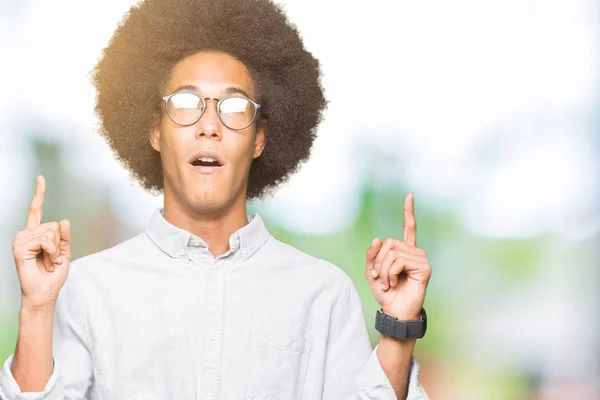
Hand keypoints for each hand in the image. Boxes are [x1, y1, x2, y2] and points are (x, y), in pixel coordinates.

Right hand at [12, 176, 71, 313]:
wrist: (44, 292)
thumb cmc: (52, 275)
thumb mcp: (65, 253)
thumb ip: (65, 236)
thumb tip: (63, 220)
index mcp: (35, 234)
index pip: (35, 210)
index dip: (39, 193)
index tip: (40, 178)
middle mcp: (26, 234)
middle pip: (53, 225)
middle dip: (60, 244)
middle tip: (53, 259)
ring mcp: (20, 239)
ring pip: (50, 232)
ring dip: (56, 250)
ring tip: (49, 262)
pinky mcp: (18, 246)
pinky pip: (45, 240)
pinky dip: (51, 253)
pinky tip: (45, 263)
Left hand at [365, 193, 430, 319]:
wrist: (395, 311)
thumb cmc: (386, 293)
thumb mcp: (372, 272)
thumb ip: (372, 255)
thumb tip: (378, 238)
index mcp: (404, 251)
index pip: (408, 228)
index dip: (408, 212)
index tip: (410, 195)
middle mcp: (415, 252)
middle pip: (389, 243)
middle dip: (378, 262)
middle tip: (382, 278)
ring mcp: (421, 259)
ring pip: (392, 252)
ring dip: (383, 270)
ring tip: (388, 282)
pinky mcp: (424, 267)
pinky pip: (398, 261)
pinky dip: (390, 273)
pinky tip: (394, 283)